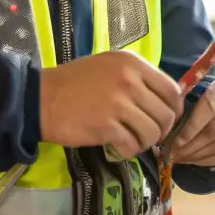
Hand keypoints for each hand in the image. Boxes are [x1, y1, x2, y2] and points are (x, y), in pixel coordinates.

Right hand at [39, 52, 183, 158]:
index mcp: (132, 63)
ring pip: (152, 133)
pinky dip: (128, 151)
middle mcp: (129, 81)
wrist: (41, 98)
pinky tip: (118, 147)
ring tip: (132, 141)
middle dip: (161, 130)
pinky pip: (132, 146)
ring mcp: (118, 104)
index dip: (173, 109)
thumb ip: (136, 78)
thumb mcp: (109, 67)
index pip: (172, 90)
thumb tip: (164, 100)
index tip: (165, 118)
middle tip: (149, 135)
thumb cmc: (74, 82)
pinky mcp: (106, 127)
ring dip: (145, 142)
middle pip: (165, 114)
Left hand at [169, 80, 214, 168]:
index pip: (210, 105)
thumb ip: (177, 102)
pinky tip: (191, 159)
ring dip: (196, 154)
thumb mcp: (183, 98)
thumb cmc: (193, 105)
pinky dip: (206, 161)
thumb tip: (171, 113)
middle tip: (173, 153)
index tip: (176, 139)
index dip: (192, 125)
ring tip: (179, 157)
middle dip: (190, 145)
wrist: (209, 117)